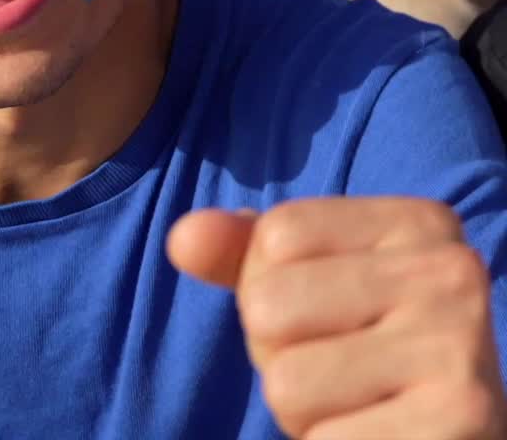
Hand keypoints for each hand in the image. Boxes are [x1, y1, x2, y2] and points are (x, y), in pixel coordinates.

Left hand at [168, 197, 506, 438]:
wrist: (457, 439)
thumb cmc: (375, 352)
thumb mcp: (318, 285)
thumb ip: (246, 255)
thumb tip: (183, 238)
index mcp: (419, 222)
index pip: (276, 236)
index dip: (273, 288)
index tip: (337, 318)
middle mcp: (451, 271)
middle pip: (269, 308)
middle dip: (283, 357)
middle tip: (349, 375)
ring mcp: (458, 348)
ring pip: (285, 383)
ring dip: (306, 415)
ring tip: (363, 409)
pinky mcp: (455, 422)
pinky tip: (380, 439)